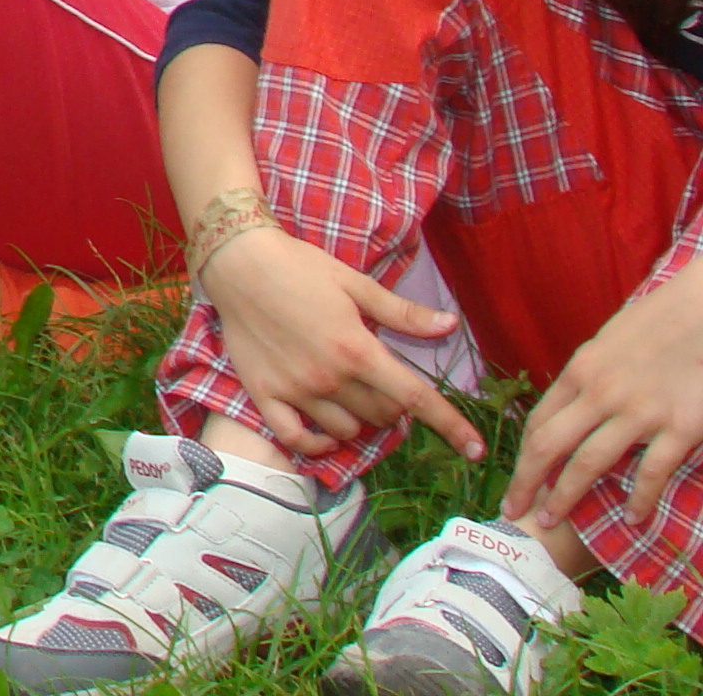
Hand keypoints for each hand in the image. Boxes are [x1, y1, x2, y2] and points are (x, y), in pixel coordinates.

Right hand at [202, 225, 483, 458]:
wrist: (238, 263)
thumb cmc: (301, 267)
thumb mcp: (356, 283)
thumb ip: (403, 313)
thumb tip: (450, 325)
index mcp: (357, 349)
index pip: (416, 398)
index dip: (452, 426)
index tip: (476, 451)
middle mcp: (330, 377)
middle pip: (383, 416)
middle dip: (395, 409)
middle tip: (385, 386)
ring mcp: (296, 390)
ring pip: (347, 430)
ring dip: (361, 422)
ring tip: (355, 398)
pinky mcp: (265, 394)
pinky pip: (297, 438)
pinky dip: (317, 444)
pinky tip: (325, 433)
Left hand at [507, 258, 702, 531]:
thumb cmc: (659, 323)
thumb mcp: (610, 344)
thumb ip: (590, 378)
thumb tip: (573, 407)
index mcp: (581, 371)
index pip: (539, 422)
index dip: (523, 457)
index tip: (517, 481)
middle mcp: (600, 393)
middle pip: (549, 446)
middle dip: (527, 482)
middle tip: (513, 511)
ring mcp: (639, 413)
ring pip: (588, 464)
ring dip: (566, 497)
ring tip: (554, 521)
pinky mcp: (679, 428)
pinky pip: (650, 473)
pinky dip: (639, 500)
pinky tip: (633, 519)